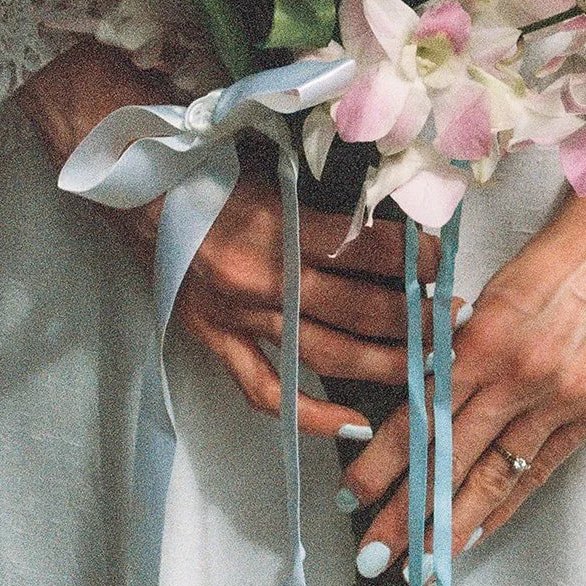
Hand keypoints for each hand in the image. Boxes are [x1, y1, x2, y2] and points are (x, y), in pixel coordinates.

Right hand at [18, 39, 441, 437]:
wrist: (130, 183)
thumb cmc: (205, 163)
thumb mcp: (268, 161)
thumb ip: (319, 187)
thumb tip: (384, 194)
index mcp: (276, 224)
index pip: (361, 249)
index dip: (409, 259)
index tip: (444, 262)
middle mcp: (260, 278)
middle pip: (355, 308)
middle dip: (413, 317)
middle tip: (455, 320)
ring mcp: (237, 317)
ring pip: (324, 354)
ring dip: (382, 364)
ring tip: (427, 369)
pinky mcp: (213, 341)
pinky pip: (265, 392)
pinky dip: (309, 415)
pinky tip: (351, 424)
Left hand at [340, 137, 585, 573]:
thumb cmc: (557, 252)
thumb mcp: (496, 291)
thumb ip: (463, 344)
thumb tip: (426, 391)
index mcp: (487, 335)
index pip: (425, 412)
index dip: (387, 458)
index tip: (356, 488)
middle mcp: (523, 374)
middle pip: (453, 455)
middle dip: (409, 509)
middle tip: (376, 550)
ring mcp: (563, 397)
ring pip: (497, 473)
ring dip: (455, 521)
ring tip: (425, 557)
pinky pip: (543, 468)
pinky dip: (509, 501)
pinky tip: (482, 526)